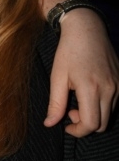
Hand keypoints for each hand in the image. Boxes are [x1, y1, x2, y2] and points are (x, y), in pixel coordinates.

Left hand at [44, 9, 118, 134]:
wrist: (87, 30)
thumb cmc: (68, 52)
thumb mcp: (57, 77)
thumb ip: (55, 103)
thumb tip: (49, 124)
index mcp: (91, 88)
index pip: (90, 124)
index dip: (77, 131)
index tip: (66, 125)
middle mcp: (110, 89)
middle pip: (102, 124)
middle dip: (85, 125)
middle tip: (70, 111)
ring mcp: (118, 85)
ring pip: (110, 115)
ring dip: (94, 115)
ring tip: (78, 100)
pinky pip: (115, 103)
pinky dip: (102, 106)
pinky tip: (89, 94)